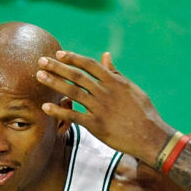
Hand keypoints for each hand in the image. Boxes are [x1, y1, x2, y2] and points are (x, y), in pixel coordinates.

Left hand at [37, 50, 173, 165]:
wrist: (151, 136)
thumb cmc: (144, 112)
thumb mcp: (132, 89)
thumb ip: (115, 73)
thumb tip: (106, 55)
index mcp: (114, 81)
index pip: (90, 65)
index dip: (73, 58)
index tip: (59, 53)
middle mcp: (106, 92)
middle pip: (77, 76)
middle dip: (57, 67)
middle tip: (41, 60)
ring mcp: (100, 109)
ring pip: (73, 92)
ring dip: (54, 83)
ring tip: (39, 76)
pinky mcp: (97, 126)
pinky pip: (74, 116)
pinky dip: (59, 111)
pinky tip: (46, 107)